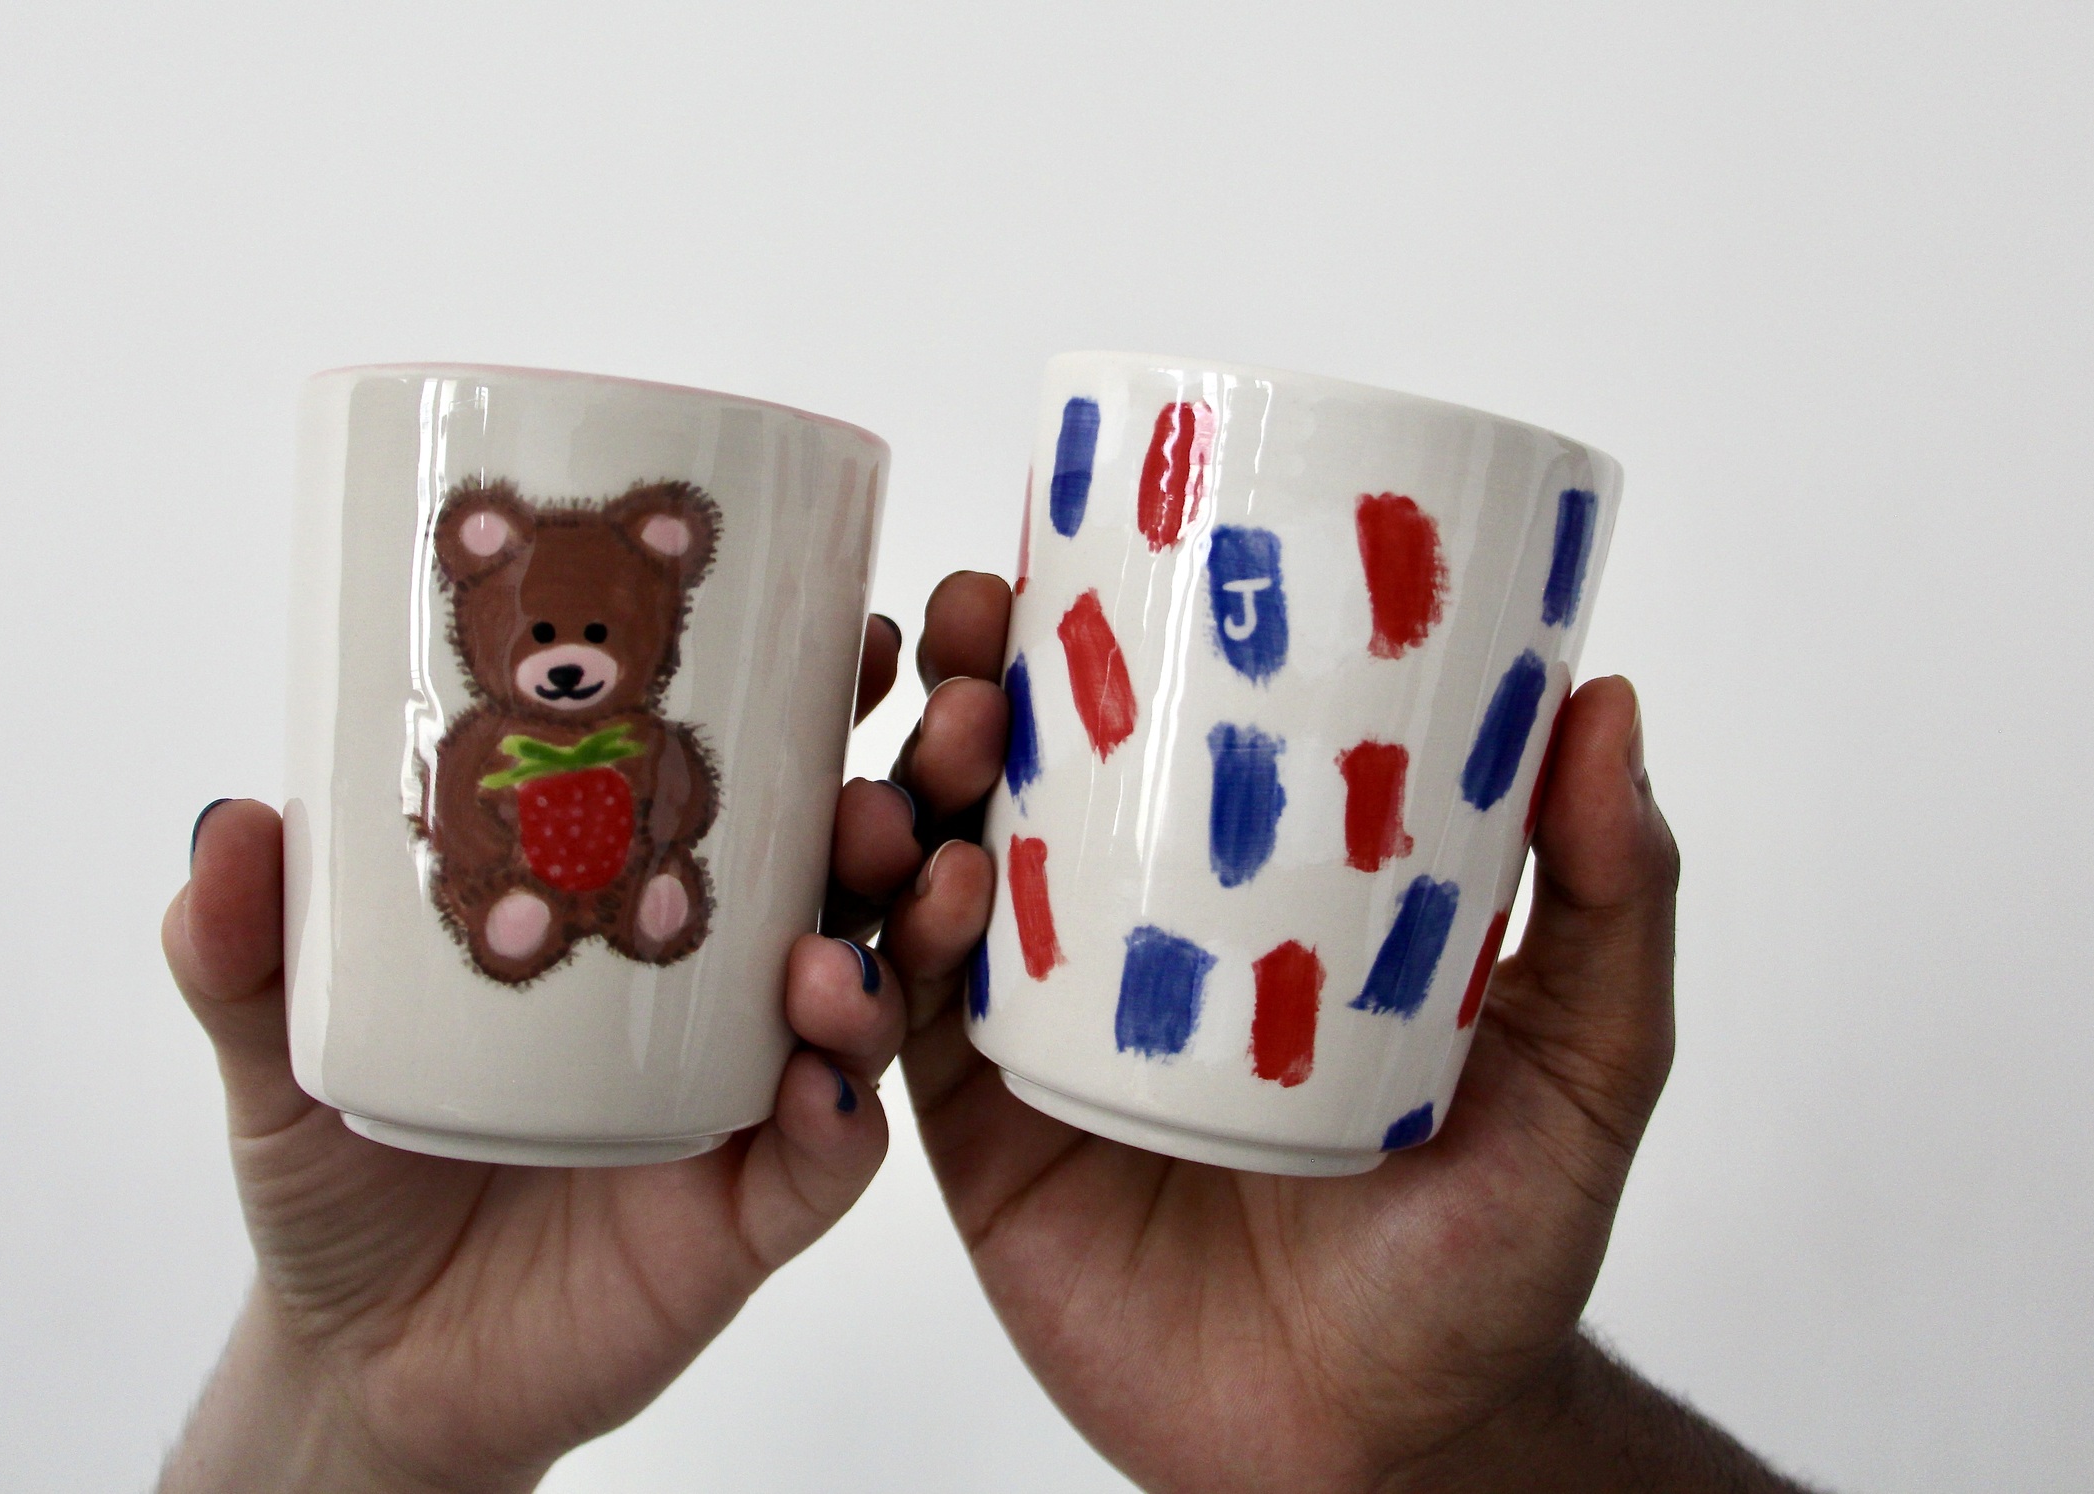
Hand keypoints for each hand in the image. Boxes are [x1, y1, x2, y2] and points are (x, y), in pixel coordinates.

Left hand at [159, 615, 926, 1493]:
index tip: (846, 642)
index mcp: (639, 912)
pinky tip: (820, 1085)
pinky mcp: (746, 1216)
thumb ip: (245, 947)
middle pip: (845, 880)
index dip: (818, 712)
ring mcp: (742, 1099)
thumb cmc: (346, 1176)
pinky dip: (840, 1119)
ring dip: (884, 960)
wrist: (371, 1363)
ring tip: (839, 949)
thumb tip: (226, 827)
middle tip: (882, 792)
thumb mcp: (281, 1046)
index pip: (754, 789)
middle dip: (895, 821)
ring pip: (863, 1007)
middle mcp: (716, 991)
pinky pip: (825, 1163)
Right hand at [887, 574, 1800, 1492]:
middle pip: (1025, 785)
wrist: (1379, 1450)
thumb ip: (1610, 901)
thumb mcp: (1582, 1065)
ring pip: (944, 880)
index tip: (1077, 548)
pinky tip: (914, 897)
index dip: (1104, 633)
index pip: (1163, 737)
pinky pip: (911, 1026)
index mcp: (1255, 900)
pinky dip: (892, 948)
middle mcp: (1136, 947)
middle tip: (981, 639)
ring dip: (912, 792)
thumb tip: (1605, 703)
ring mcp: (1052, 1034)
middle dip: (980, 691)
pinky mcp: (986, 1133)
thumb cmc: (1487, 1255)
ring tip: (938, 753)